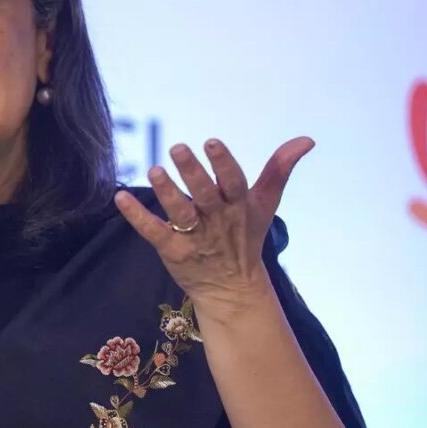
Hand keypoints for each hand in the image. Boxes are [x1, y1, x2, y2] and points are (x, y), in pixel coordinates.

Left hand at [114, 137, 314, 317]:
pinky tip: (119, 197)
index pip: (233, 182)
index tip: (212, 142)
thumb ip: (279, 170)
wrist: (232, 288)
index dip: (224, 163)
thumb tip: (307, 139)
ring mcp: (194, 237)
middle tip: (178, 147)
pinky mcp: (172, 250)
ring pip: (179, 213)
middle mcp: (217, 220)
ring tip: (154, 170)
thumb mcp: (264, 204)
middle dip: (192, 172)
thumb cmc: (245, 235)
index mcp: (239, 206)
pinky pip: (153, 231)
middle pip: (204, 194)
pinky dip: (136, 216)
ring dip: (166, 192)